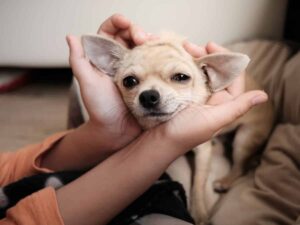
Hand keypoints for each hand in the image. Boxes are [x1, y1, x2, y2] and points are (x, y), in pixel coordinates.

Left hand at [66, 14, 152, 149]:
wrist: (118, 131)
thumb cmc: (100, 109)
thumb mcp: (88, 83)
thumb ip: (79, 61)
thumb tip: (71, 36)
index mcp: (106, 58)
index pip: (110, 32)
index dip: (117, 23)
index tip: (125, 23)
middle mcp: (122, 61)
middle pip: (131, 35)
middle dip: (138, 30)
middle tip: (142, 38)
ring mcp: (139, 69)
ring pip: (146, 46)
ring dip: (152, 40)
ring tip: (155, 43)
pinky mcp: (151, 79)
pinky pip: (157, 62)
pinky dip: (162, 54)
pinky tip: (166, 52)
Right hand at [161, 41, 266, 152]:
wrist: (157, 142)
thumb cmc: (184, 133)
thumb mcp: (212, 120)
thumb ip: (237, 107)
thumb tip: (263, 96)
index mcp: (223, 104)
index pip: (233, 76)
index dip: (227, 58)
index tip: (211, 45)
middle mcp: (211, 98)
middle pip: (216, 70)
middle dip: (207, 55)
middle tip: (191, 46)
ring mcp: (195, 95)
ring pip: (201, 71)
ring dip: (194, 58)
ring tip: (182, 49)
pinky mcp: (181, 95)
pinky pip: (186, 76)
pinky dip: (183, 66)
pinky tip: (176, 59)